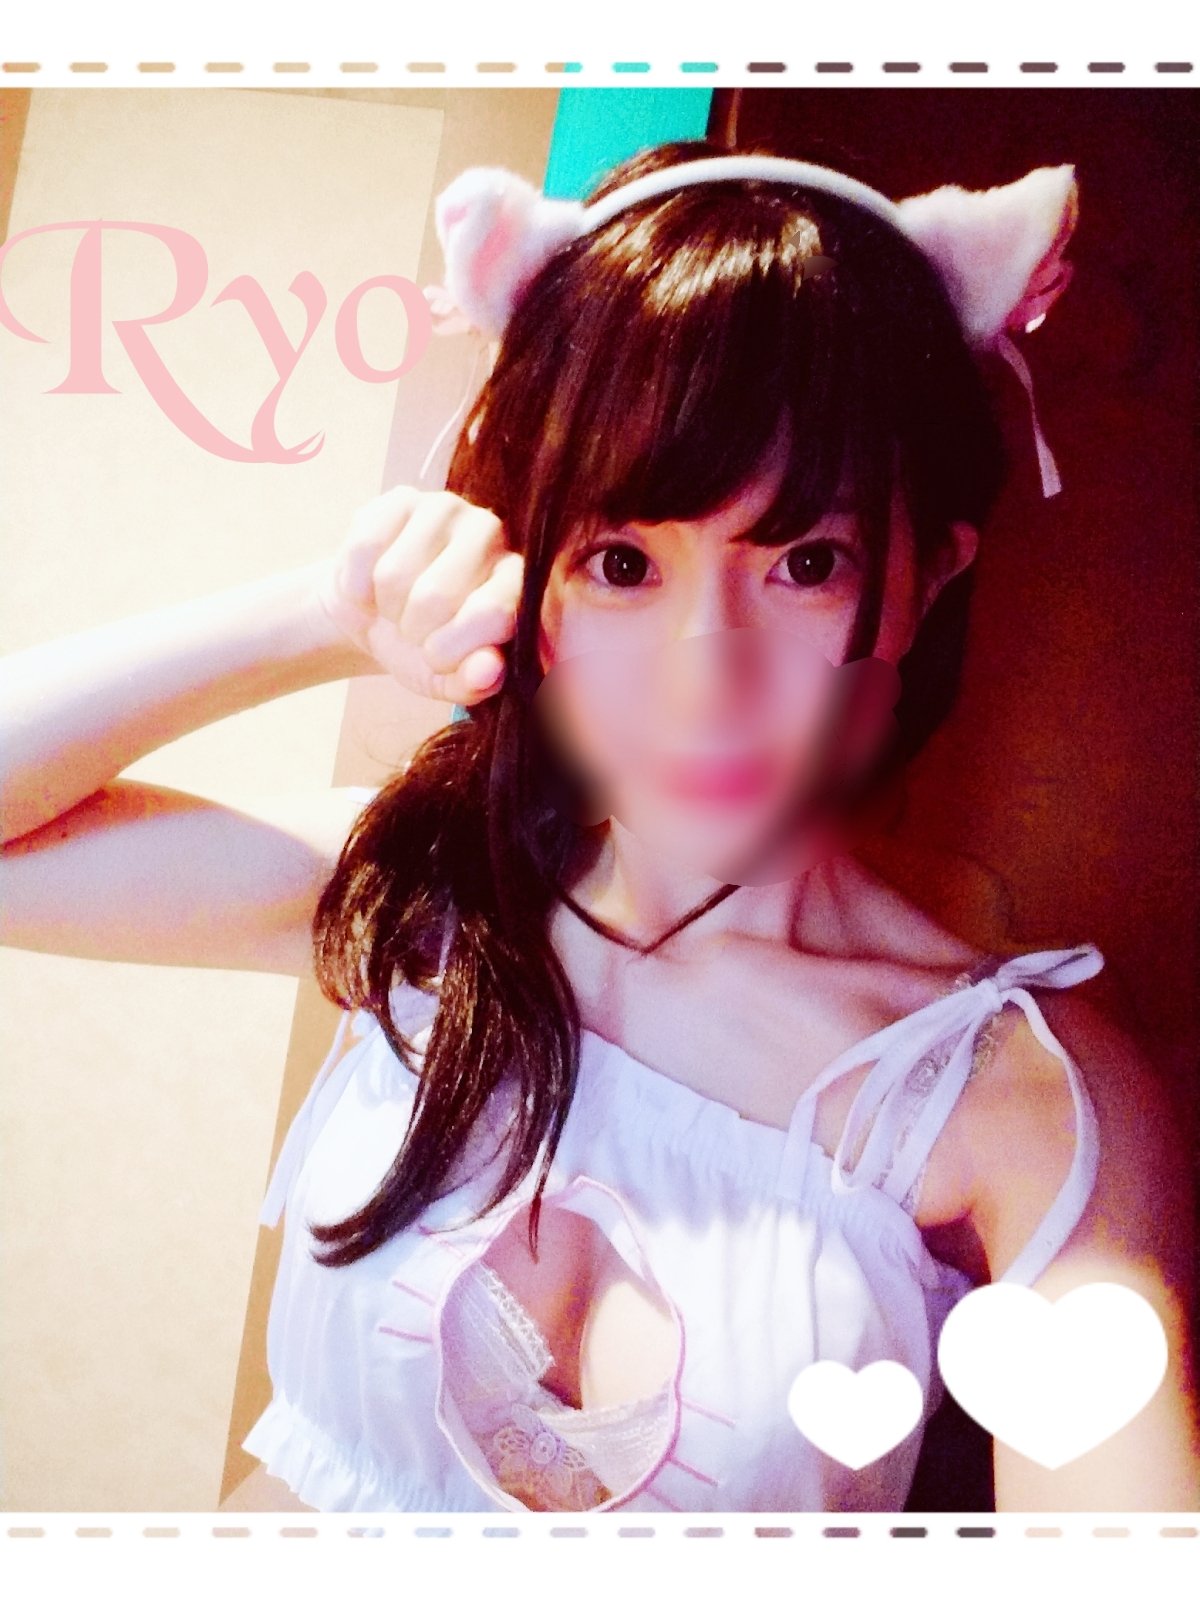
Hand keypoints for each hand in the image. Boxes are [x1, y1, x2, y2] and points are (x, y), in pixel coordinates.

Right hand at [310, 485, 523, 703]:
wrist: (373, 615)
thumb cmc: (422, 648)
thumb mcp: (448, 679)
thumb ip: (475, 682)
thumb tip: (486, 672)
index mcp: (518, 582)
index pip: (493, 614)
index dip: (451, 650)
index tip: (437, 659)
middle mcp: (493, 534)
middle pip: (435, 597)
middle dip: (412, 631)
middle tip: (413, 630)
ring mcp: (448, 508)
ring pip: (394, 575)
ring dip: (385, 607)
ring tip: (395, 606)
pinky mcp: (401, 498)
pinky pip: (363, 550)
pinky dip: (355, 584)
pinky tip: (370, 585)